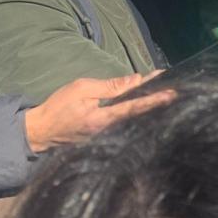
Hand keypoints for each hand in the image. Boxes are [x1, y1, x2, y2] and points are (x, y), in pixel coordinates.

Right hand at [24, 73, 173, 152]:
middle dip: (157, 102)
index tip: (172, 92)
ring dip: (150, 107)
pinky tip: (149, 105)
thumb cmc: (59, 106)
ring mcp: (108, 136)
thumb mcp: (82, 89)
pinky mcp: (106, 137)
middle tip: (176, 91)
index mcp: (103, 119)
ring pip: (135, 120)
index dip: (154, 99)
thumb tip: (136, 80)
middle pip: (139, 115)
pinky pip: (127, 123)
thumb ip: (111, 86)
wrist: (40, 131)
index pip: (135, 107)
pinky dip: (139, 113)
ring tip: (167, 95)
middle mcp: (110, 131)